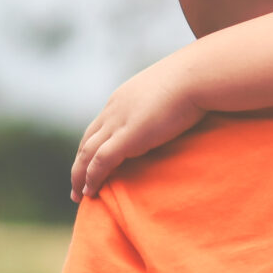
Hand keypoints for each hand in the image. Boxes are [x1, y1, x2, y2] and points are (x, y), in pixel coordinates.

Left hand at [73, 56, 201, 198]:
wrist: (195, 78)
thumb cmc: (194, 81)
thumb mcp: (171, 92)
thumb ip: (166, 103)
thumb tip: (181, 110)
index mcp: (123, 99)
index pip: (100, 126)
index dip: (93, 146)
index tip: (91, 162)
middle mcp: (113, 111)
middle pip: (87, 141)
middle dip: (79, 164)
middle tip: (76, 184)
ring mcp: (117, 124)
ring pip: (87, 154)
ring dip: (79, 176)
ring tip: (78, 195)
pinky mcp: (126, 138)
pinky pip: (100, 162)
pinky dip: (91, 177)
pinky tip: (89, 191)